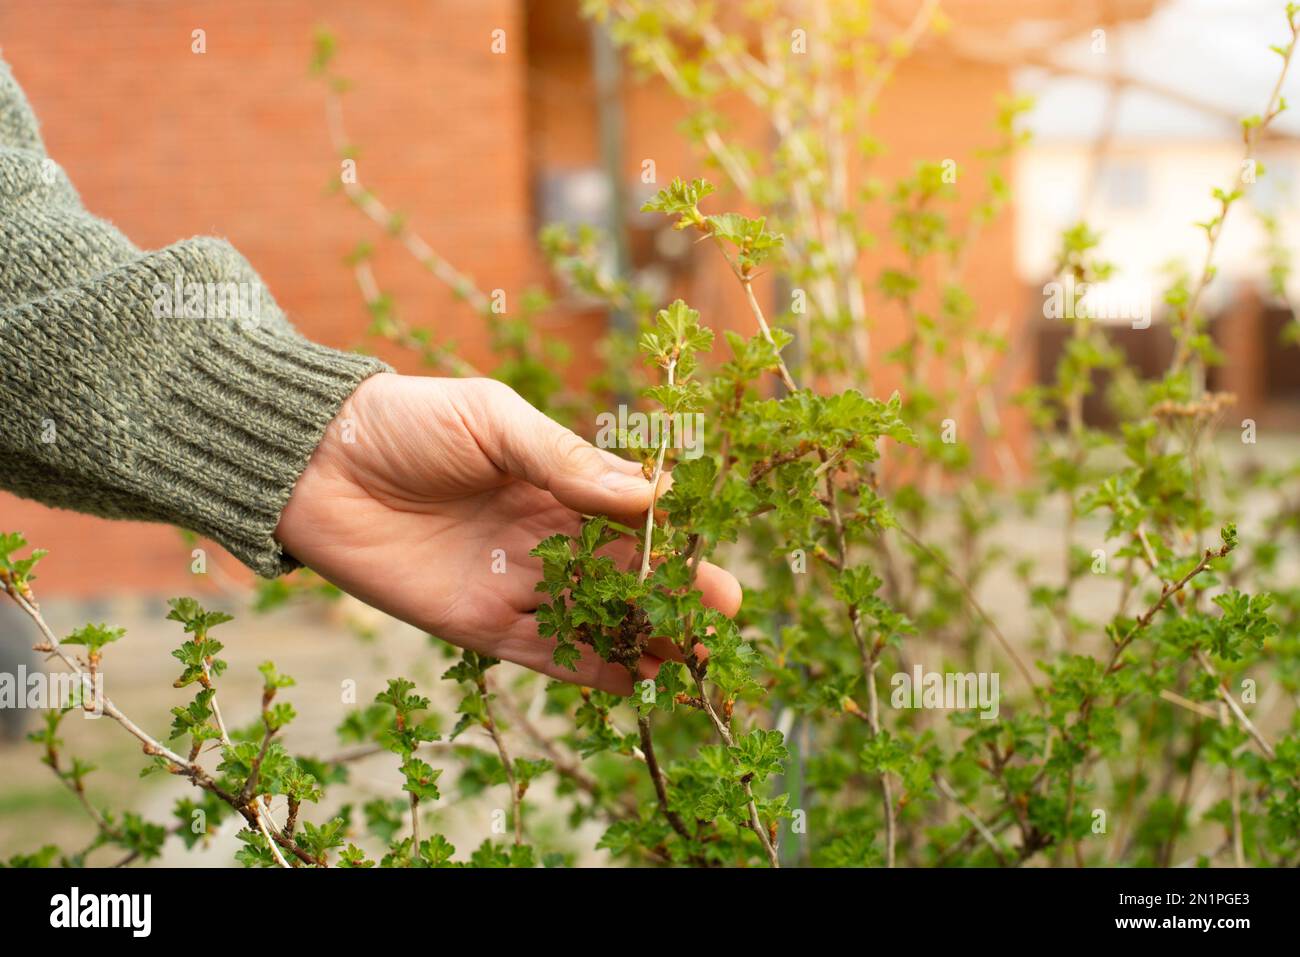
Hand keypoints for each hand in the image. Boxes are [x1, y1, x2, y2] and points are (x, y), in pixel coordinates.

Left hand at [275, 373, 740, 693]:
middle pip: (620, 575)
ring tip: (685, 657)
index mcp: (553, 482)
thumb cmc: (406, 422)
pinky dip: (586, 668)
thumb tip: (649, 496)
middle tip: (719, 619)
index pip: (628, 517)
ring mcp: (511, 582)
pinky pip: (541, 652)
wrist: (315, 462)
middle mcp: (541, 536)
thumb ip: (566, 463)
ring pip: (590, 617)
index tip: (712, 559)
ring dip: (637, 638)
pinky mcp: (475, 623)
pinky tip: (631, 680)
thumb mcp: (495, 422)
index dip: (672, 540)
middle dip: (670, 596)